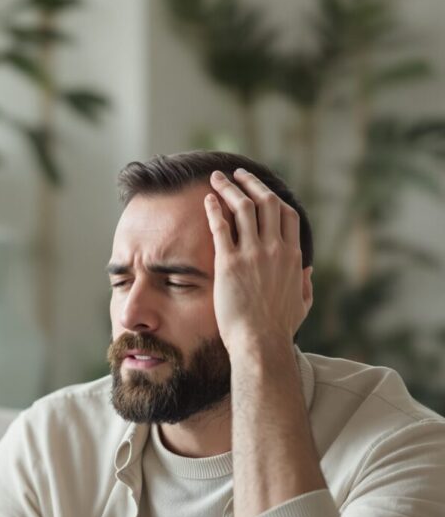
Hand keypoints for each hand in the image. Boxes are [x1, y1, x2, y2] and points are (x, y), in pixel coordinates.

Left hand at [204, 169, 307, 354]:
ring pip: (243, 208)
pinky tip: (207, 199)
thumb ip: (305, 283)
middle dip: (250, 183)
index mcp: (293, 255)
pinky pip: (221, 227)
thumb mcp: (302, 303)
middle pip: (266, 202)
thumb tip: (308, 269)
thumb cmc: (278, 328)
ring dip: (229, 189)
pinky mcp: (229, 263)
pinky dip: (215, 209)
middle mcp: (275, 249)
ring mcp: (253, 254)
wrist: (260, 342)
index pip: (286, 214)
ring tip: (216, 178)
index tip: (259, 188)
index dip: (272, 196)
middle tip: (236, 174)